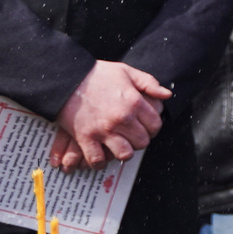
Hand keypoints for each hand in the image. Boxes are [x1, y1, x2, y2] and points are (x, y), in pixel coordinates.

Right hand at [53, 60, 170, 169]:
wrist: (66, 78)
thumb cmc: (96, 74)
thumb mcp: (126, 71)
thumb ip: (149, 83)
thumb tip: (166, 95)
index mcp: (134, 102)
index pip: (155, 125)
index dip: (153, 128)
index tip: (146, 127)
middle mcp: (121, 118)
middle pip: (142, 142)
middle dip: (139, 140)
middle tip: (132, 136)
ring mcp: (103, 130)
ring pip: (125, 153)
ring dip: (123, 152)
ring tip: (119, 146)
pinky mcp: (85, 137)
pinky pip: (97, 159)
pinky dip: (99, 162)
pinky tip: (100, 155)